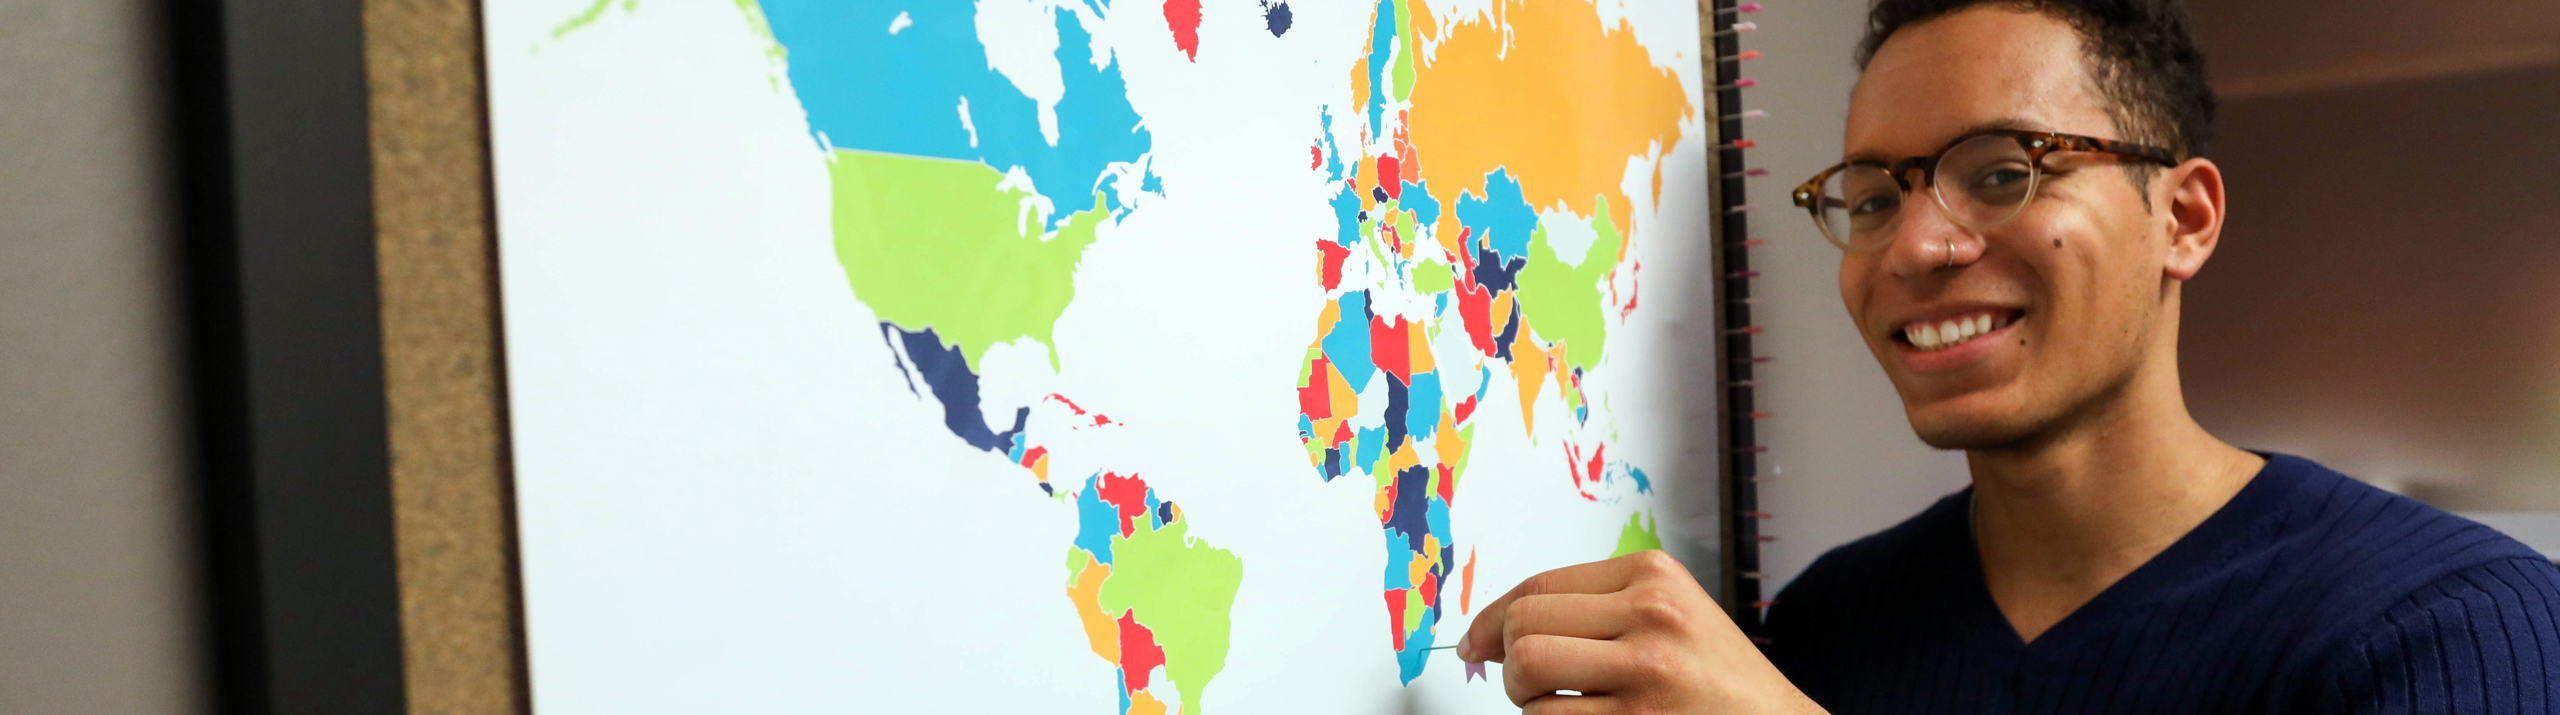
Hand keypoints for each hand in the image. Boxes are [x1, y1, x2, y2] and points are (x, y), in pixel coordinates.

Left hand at [1455, 550, 1824, 713]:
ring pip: (1527, 670)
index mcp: (1652, 575)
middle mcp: (1650, 613)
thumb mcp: (1667, 614)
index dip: (1492, 617)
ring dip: (1525, 698)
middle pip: (1524, 624)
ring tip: (1556, 705)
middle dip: (1508, 658)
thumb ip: (1593, 609)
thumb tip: (1494, 631)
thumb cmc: (1716, 678)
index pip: (1538, 585)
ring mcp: (1647, 670)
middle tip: (1527, 681)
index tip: (1475, 642)